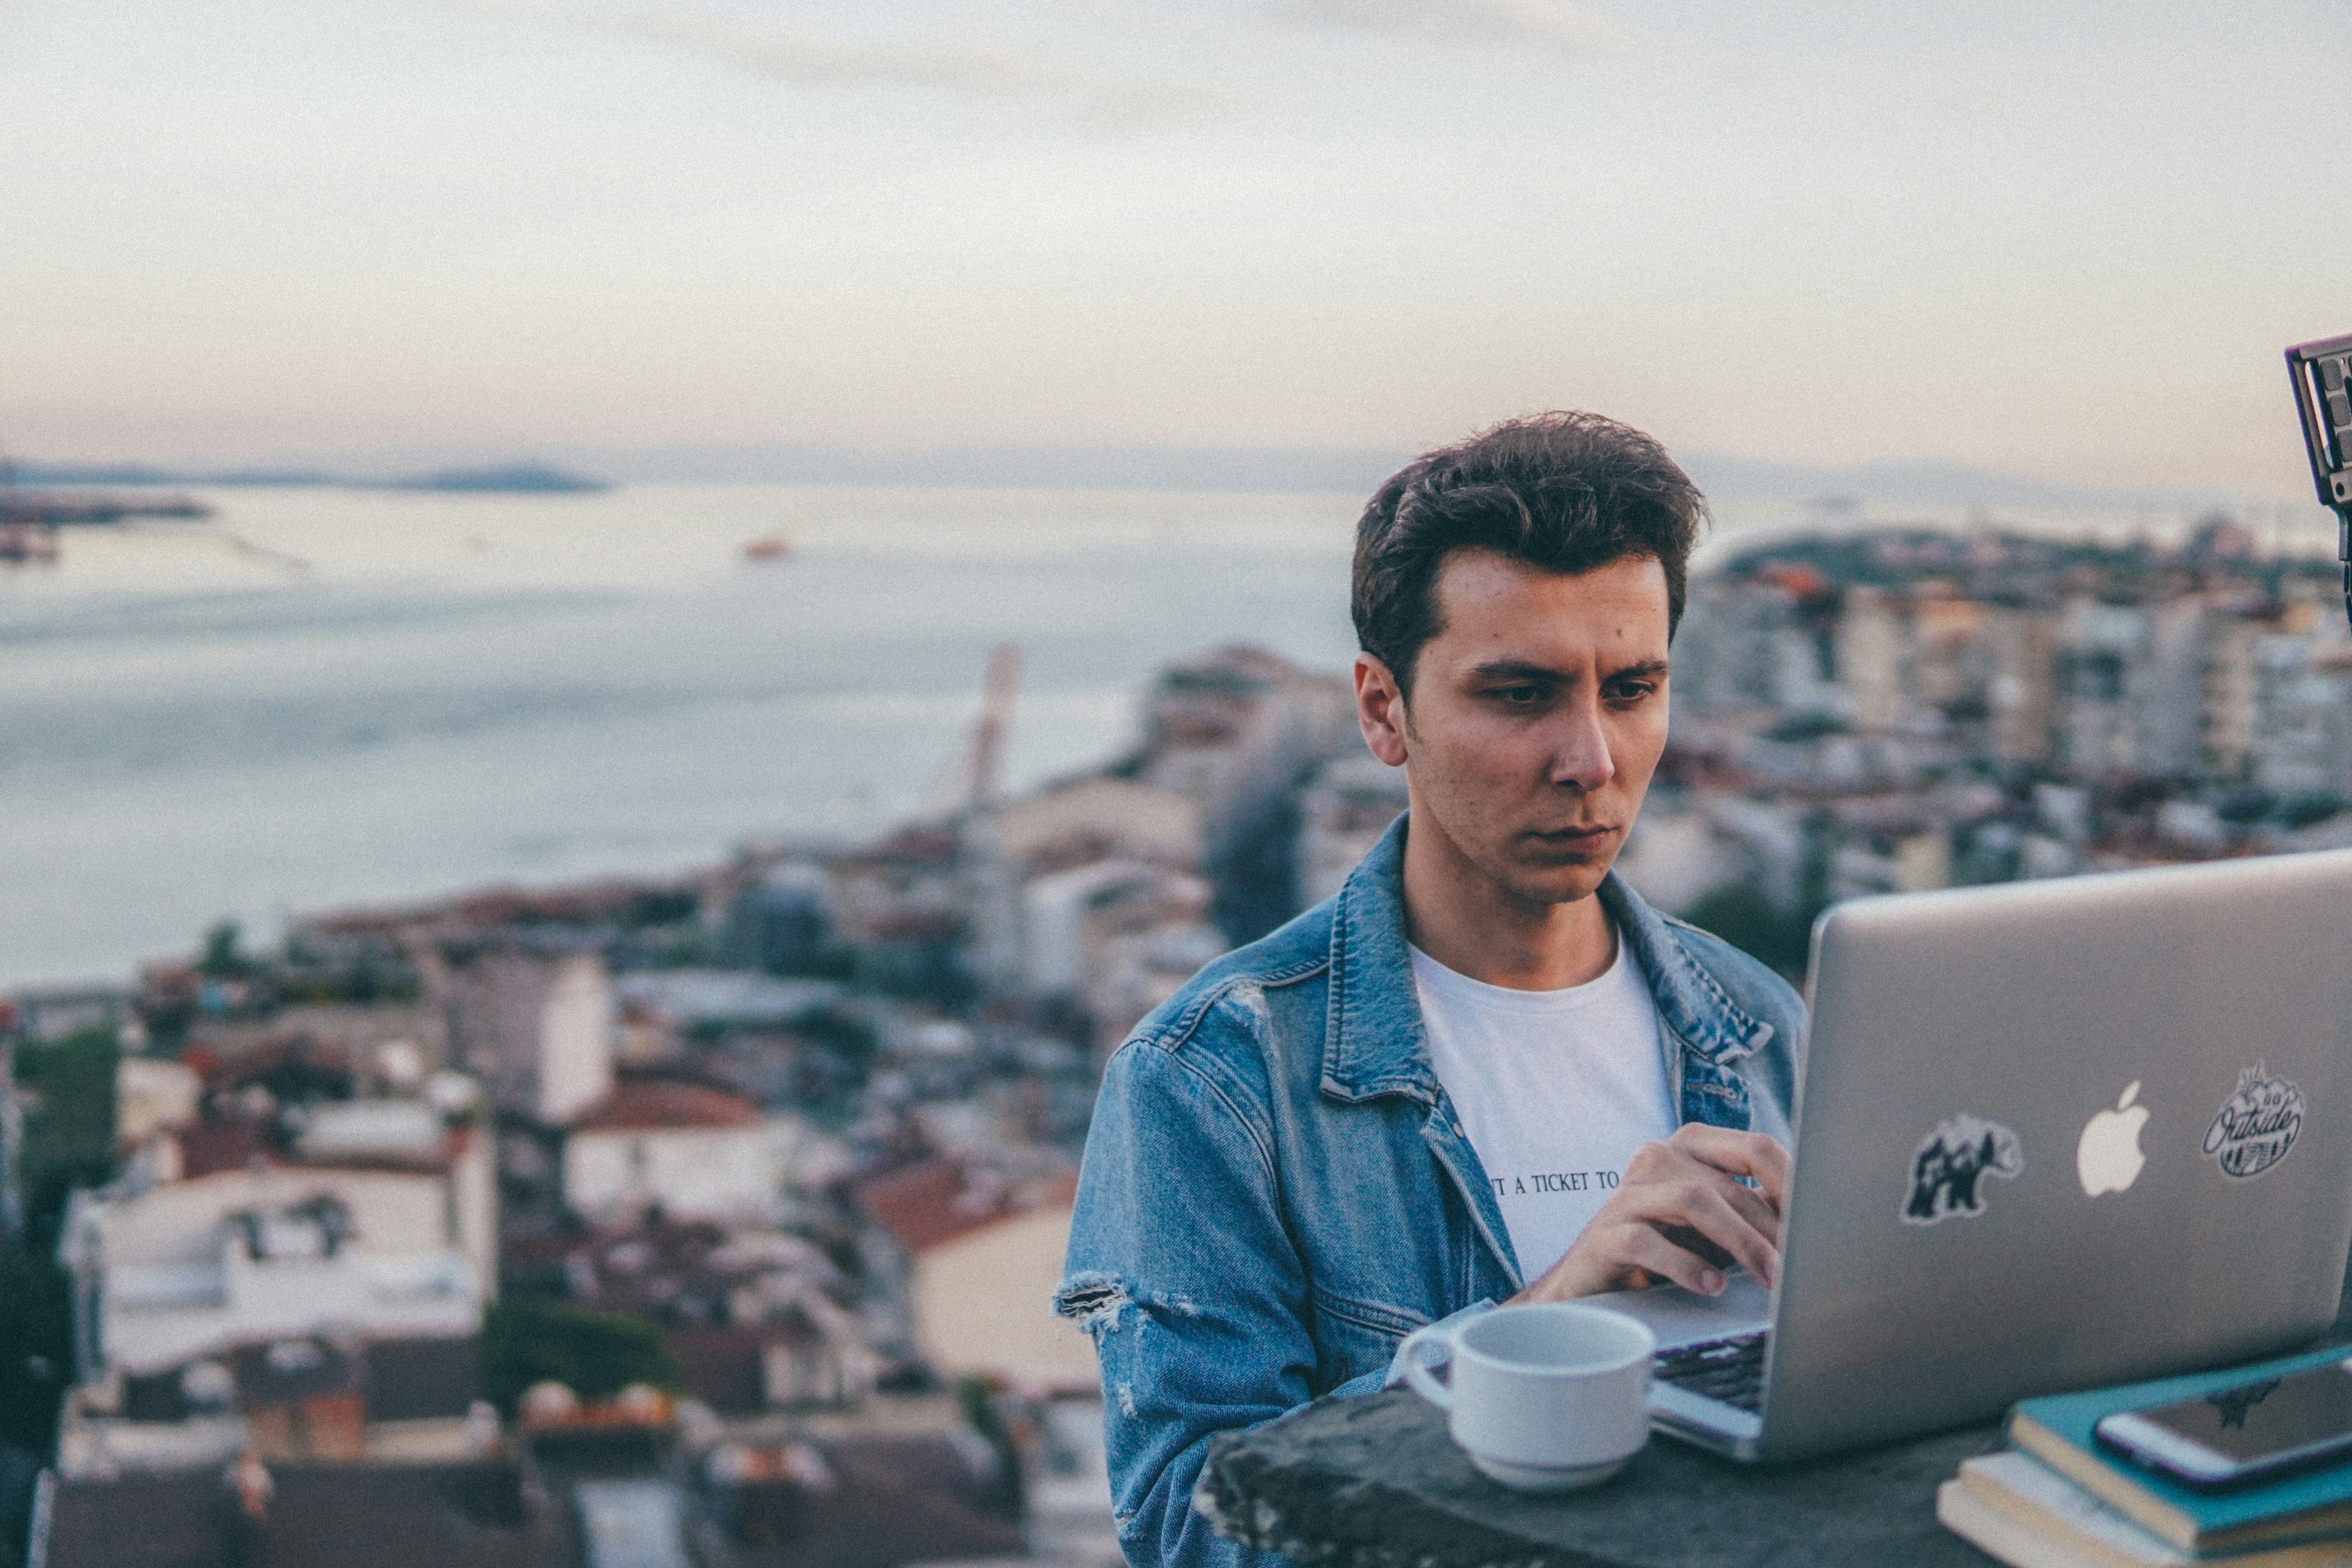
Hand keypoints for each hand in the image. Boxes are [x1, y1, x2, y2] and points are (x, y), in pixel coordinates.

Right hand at [1508, 1125, 1789, 1301]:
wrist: (1596, 1283)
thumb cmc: (1668, 1247)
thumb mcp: (1717, 1225)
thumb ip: (1755, 1212)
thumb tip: (1818, 1222)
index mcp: (1692, 1147)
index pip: (1755, 1148)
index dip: (1792, 1185)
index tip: (1817, 1225)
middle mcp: (1658, 1159)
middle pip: (1730, 1184)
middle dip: (1771, 1230)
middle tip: (1798, 1269)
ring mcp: (1627, 1195)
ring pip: (1693, 1199)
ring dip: (1740, 1242)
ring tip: (1767, 1279)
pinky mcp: (1604, 1234)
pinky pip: (1647, 1240)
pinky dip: (1686, 1265)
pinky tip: (1711, 1285)